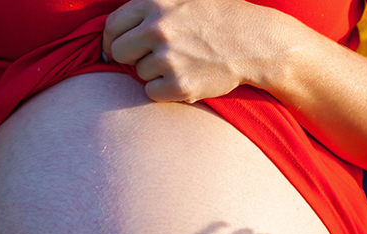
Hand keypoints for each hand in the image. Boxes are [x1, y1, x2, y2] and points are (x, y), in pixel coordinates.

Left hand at [102, 0, 286, 102]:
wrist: (255, 42)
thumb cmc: (220, 16)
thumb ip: (153, 5)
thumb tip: (118, 24)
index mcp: (155, 1)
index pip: (112, 25)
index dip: (110, 40)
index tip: (114, 50)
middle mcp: (158, 28)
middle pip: (120, 52)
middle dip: (131, 57)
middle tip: (152, 58)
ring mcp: (168, 58)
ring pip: (138, 73)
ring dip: (154, 73)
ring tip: (181, 62)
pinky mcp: (179, 84)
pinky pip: (152, 93)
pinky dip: (164, 90)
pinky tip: (184, 78)